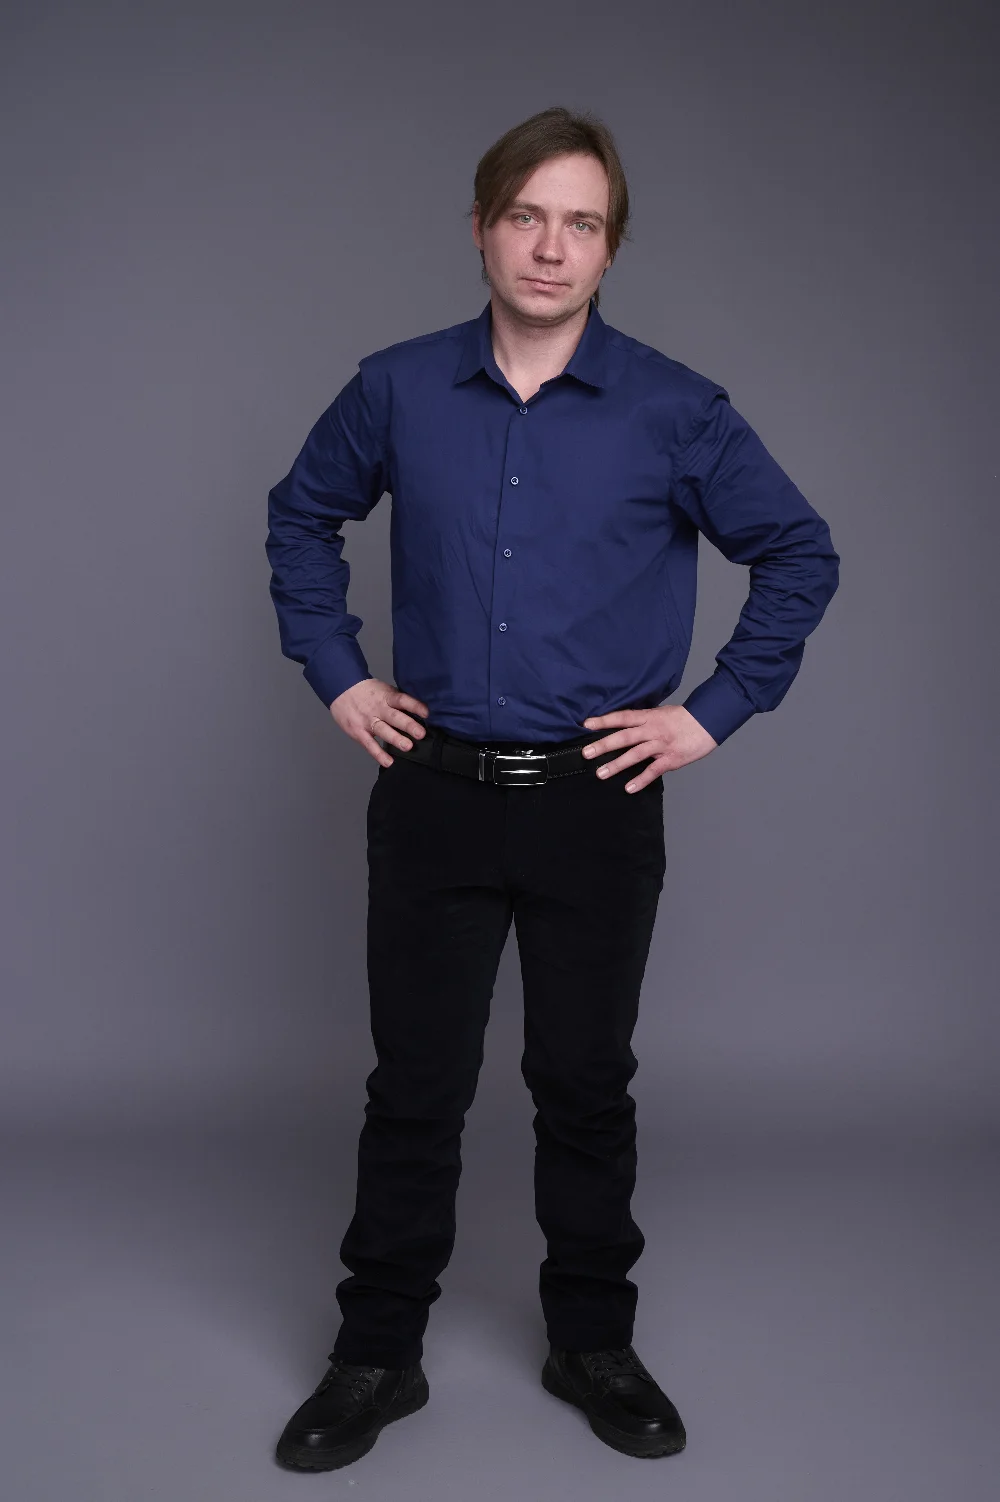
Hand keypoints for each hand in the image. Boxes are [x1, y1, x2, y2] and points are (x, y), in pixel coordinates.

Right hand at [330, 678, 429, 767]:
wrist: (341, 688)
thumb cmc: (367, 691)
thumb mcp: (384, 690)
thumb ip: (397, 701)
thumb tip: (418, 711)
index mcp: (386, 697)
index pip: (402, 700)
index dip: (415, 706)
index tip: (426, 713)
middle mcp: (378, 709)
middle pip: (394, 717)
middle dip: (408, 725)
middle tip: (420, 734)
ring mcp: (368, 721)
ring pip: (383, 730)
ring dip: (396, 739)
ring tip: (408, 747)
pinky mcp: (359, 732)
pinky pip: (370, 744)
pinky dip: (379, 754)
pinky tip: (389, 762)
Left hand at [580, 704, 717, 790]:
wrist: (708, 722)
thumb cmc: (683, 718)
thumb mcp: (660, 713)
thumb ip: (643, 720)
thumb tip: (623, 724)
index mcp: (649, 717)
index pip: (623, 717)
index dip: (604, 720)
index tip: (586, 724)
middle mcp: (652, 730)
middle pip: (625, 737)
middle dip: (604, 745)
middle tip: (586, 753)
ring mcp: (661, 745)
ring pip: (636, 755)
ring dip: (617, 765)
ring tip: (601, 774)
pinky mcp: (671, 759)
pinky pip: (654, 771)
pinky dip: (641, 780)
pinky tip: (628, 788)